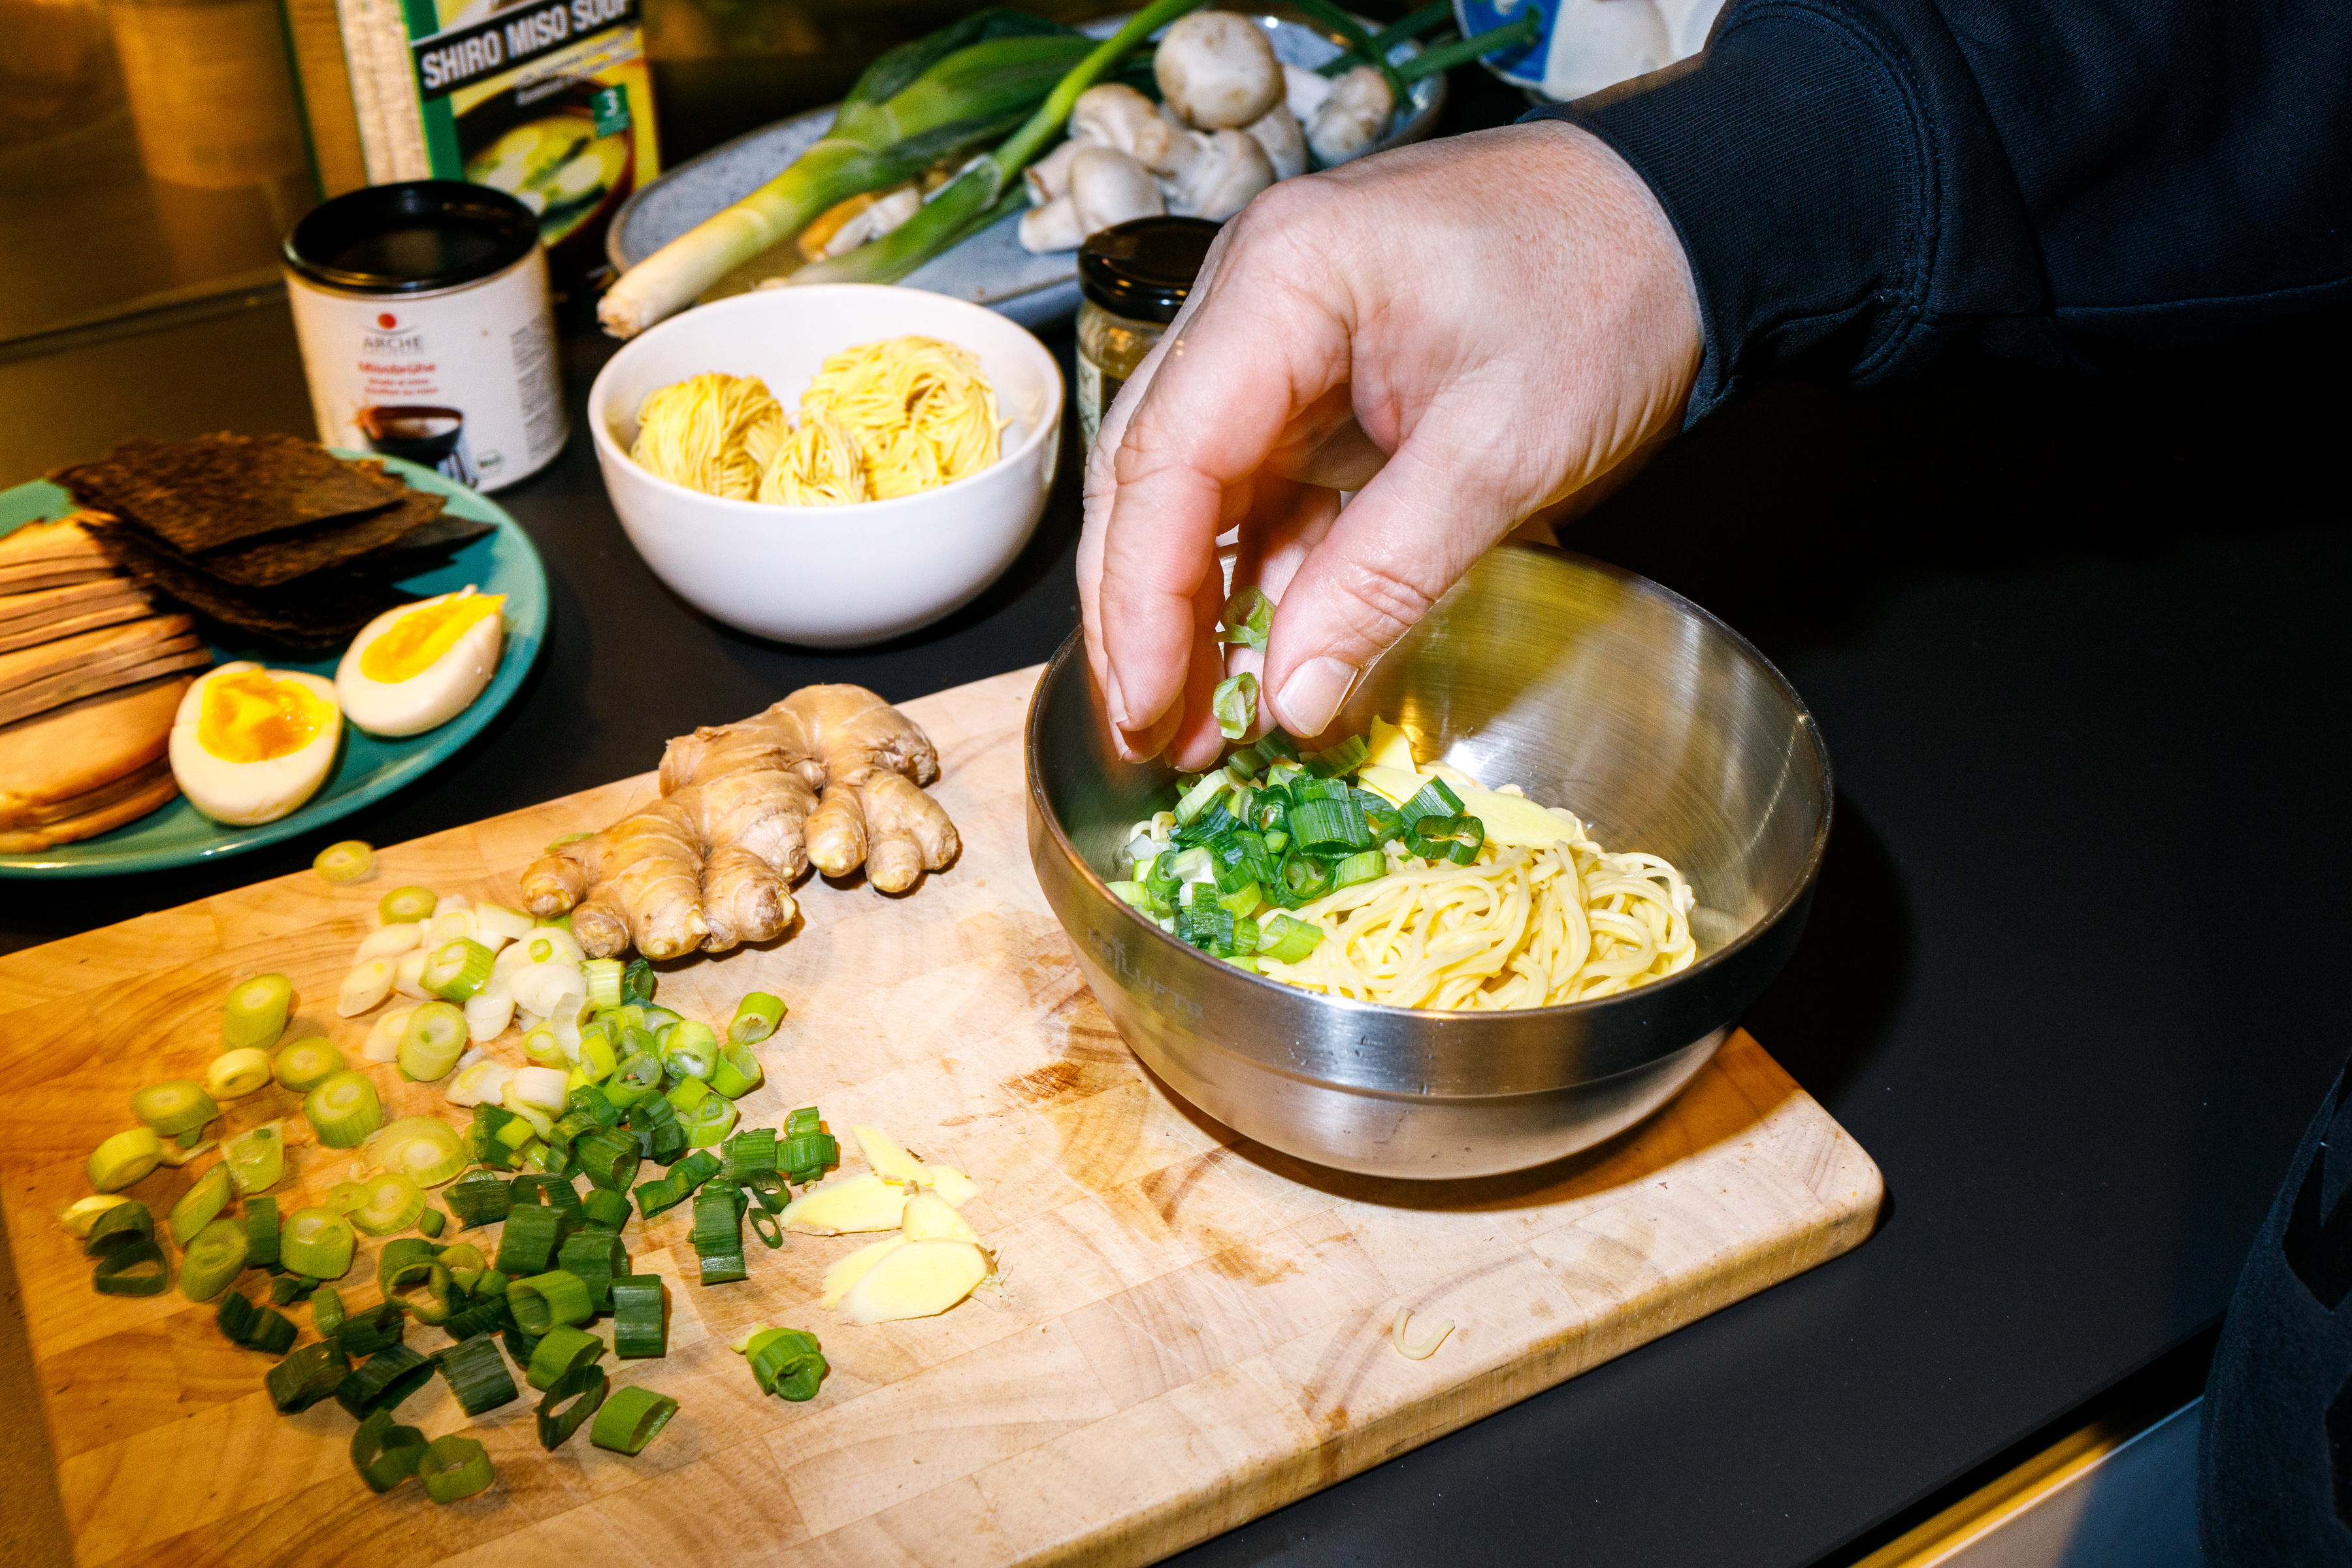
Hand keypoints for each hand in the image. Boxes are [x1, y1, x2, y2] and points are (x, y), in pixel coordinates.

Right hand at [1078, 119, 1701, 768]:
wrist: (1693, 219)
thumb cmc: (1610, 297)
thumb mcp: (1504, 451)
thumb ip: (1385, 577)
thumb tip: (1291, 701)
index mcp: (1281, 281)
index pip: (1166, 460)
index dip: (1142, 601)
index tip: (1143, 708)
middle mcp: (1253, 297)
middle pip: (1152, 474)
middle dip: (1142, 615)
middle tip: (1150, 737)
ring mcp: (1282, 337)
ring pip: (1194, 490)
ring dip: (1191, 608)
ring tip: (1196, 725)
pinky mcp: (1321, 380)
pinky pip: (1261, 487)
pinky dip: (1256, 576)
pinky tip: (1260, 659)